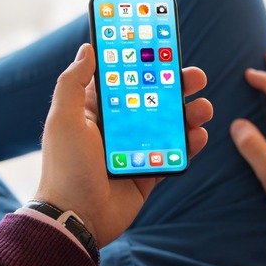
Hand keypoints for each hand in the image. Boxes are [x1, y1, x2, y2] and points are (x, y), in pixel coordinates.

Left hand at [35, 44, 212, 247]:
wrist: (76, 219)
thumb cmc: (65, 168)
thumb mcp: (63, 120)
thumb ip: (73, 82)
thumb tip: (88, 48)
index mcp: (96, 111)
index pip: (124, 79)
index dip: (143, 62)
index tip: (163, 46)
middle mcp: (118, 127)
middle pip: (154, 98)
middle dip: (177, 85)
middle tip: (195, 77)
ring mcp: (136, 150)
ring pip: (170, 124)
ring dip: (190, 113)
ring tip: (202, 108)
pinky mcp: (149, 172)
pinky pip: (175, 153)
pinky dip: (190, 143)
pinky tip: (199, 135)